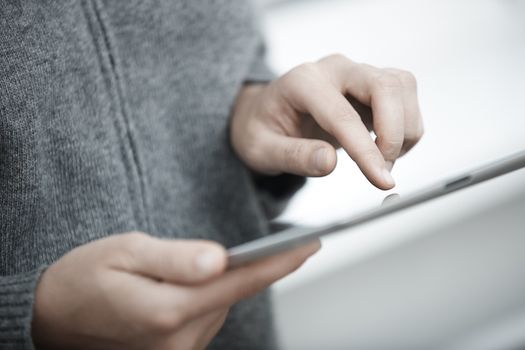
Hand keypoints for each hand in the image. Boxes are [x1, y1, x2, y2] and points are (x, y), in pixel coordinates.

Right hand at [31, 232, 319, 349]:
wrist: (53, 318)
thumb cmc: (85, 277)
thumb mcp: (124, 252)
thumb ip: (174, 258)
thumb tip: (218, 259)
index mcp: (168, 310)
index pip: (240, 281)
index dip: (280, 262)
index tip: (311, 243)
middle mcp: (180, 340)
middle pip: (232, 294)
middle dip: (243, 267)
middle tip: (244, 242)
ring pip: (220, 306)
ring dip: (216, 283)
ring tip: (187, 268)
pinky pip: (206, 318)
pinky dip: (205, 298)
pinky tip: (184, 287)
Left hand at [230, 54, 423, 189]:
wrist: (265, 114)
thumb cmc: (260, 128)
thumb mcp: (261, 150)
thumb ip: (293, 156)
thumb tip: (328, 163)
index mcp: (303, 82)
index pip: (343, 115)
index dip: (366, 150)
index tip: (381, 179)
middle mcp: (333, 70)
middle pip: (385, 86)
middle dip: (394, 132)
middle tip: (383, 170)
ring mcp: (355, 74)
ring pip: (402, 87)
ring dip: (405, 128)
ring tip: (383, 160)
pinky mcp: (371, 86)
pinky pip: (404, 97)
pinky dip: (406, 127)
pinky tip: (385, 148)